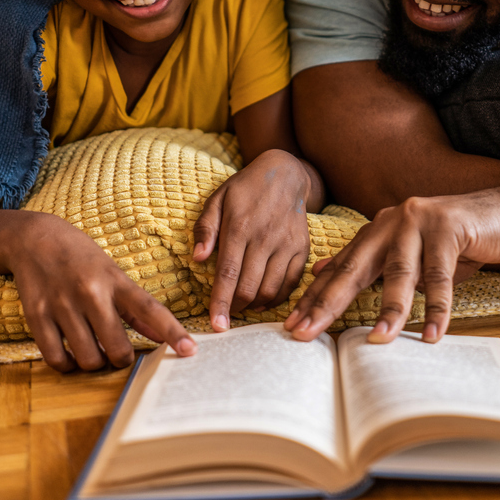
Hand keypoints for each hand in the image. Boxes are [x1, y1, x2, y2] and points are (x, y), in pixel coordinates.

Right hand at [5, 211, 196, 371]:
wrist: (34, 238)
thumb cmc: (81, 257)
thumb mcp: (113, 273)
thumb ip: (134, 307)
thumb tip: (159, 336)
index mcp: (115, 280)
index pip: (151, 310)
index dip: (173, 332)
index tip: (190, 350)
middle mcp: (91, 292)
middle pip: (118, 348)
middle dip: (122, 359)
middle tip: (117, 353)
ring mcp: (62, 304)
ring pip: (88, 358)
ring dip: (95, 364)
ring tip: (93, 352)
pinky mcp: (36, 315)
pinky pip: (55, 358)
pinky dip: (66, 365)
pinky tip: (70, 356)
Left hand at [193, 149, 311, 330]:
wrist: (286, 174)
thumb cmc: (245, 189)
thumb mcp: (218, 199)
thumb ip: (205, 228)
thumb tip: (197, 258)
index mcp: (239, 226)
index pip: (228, 273)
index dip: (221, 302)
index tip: (216, 325)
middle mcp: (265, 237)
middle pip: (249, 287)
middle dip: (236, 308)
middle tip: (226, 316)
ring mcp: (287, 244)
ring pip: (271, 289)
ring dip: (255, 305)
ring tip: (243, 306)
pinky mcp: (302, 248)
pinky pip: (292, 283)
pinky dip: (278, 298)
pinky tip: (264, 300)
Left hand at [283, 189, 499, 344]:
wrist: (499, 215)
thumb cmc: (450, 241)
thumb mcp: (405, 252)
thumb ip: (367, 262)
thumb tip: (321, 272)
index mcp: (376, 230)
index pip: (340, 269)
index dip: (315, 298)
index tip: (292, 326)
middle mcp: (391, 222)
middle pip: (355, 268)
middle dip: (329, 303)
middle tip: (306, 333)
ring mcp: (419, 222)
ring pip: (399, 273)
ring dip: (390, 310)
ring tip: (378, 341)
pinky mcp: (449, 228)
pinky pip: (440, 275)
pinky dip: (437, 308)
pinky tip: (431, 334)